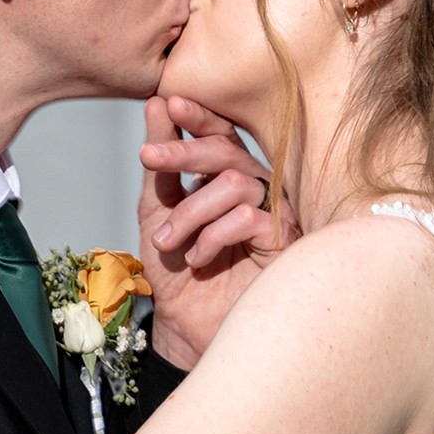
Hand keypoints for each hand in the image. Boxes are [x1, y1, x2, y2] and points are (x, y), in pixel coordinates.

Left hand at [137, 95, 298, 370]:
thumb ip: (160, 165)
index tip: (168, 104)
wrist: (188, 329)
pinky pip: (248, 216)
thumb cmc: (178, 272)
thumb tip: (157, 104)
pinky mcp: (286, 241)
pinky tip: (200, 258)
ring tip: (168, 243)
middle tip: (148, 159)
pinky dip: (213, 235)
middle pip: (228, 150)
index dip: (199, 116)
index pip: (222, 134)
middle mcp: (257, 190)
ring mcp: (275, 214)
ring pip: (234, 183)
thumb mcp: (157, 211)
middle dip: (183, 151)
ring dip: (190, 212)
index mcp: (229, 178)